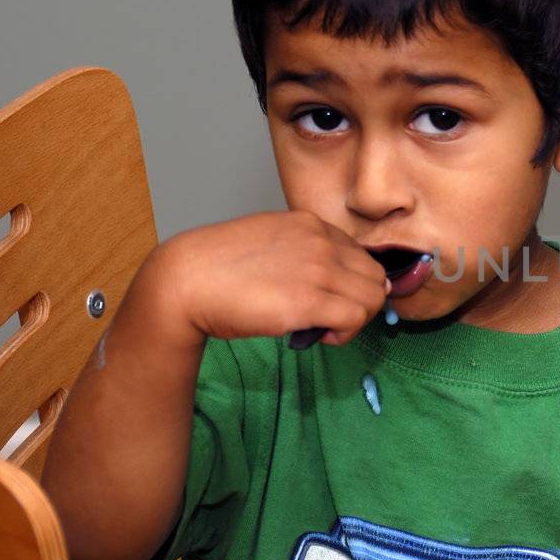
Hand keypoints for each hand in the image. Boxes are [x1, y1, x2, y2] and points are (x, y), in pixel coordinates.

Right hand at [147, 211, 391, 348]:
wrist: (185, 281)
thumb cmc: (219, 268)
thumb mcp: (269, 242)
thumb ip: (302, 252)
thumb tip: (328, 278)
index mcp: (310, 224)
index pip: (361, 256)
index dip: (351, 284)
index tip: (331, 300)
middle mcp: (320, 241)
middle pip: (374, 277)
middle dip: (360, 302)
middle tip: (331, 318)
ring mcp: (317, 269)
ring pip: (372, 298)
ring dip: (355, 319)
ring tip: (323, 328)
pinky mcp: (309, 300)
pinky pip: (356, 318)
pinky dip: (345, 333)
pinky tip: (319, 335)